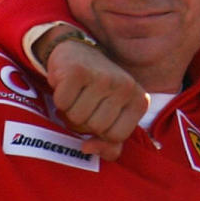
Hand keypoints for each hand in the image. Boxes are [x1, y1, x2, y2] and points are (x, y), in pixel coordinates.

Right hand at [45, 39, 149, 160]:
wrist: (80, 52)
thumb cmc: (98, 91)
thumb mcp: (113, 117)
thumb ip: (110, 145)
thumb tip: (87, 148)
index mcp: (139, 101)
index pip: (116, 137)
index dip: (101, 132)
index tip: (99, 115)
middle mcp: (125, 87)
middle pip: (95, 127)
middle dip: (84, 121)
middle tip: (85, 102)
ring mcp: (103, 78)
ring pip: (76, 118)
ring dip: (70, 111)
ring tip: (77, 94)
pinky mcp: (78, 71)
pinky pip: (62, 103)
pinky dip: (60, 99)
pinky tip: (68, 85)